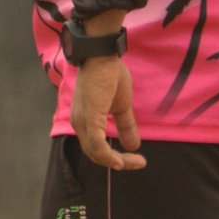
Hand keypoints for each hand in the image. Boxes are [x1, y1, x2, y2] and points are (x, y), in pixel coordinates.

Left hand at [71, 53, 145, 170]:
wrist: (102, 56)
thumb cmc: (109, 76)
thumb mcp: (121, 106)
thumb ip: (126, 126)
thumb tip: (134, 145)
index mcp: (85, 122)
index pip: (97, 149)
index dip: (115, 159)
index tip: (137, 160)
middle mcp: (79, 124)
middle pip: (96, 155)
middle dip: (119, 163)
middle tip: (139, 163)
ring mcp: (82, 121)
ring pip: (96, 153)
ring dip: (117, 161)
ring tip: (137, 161)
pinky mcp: (89, 117)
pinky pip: (97, 144)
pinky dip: (108, 156)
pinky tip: (121, 161)